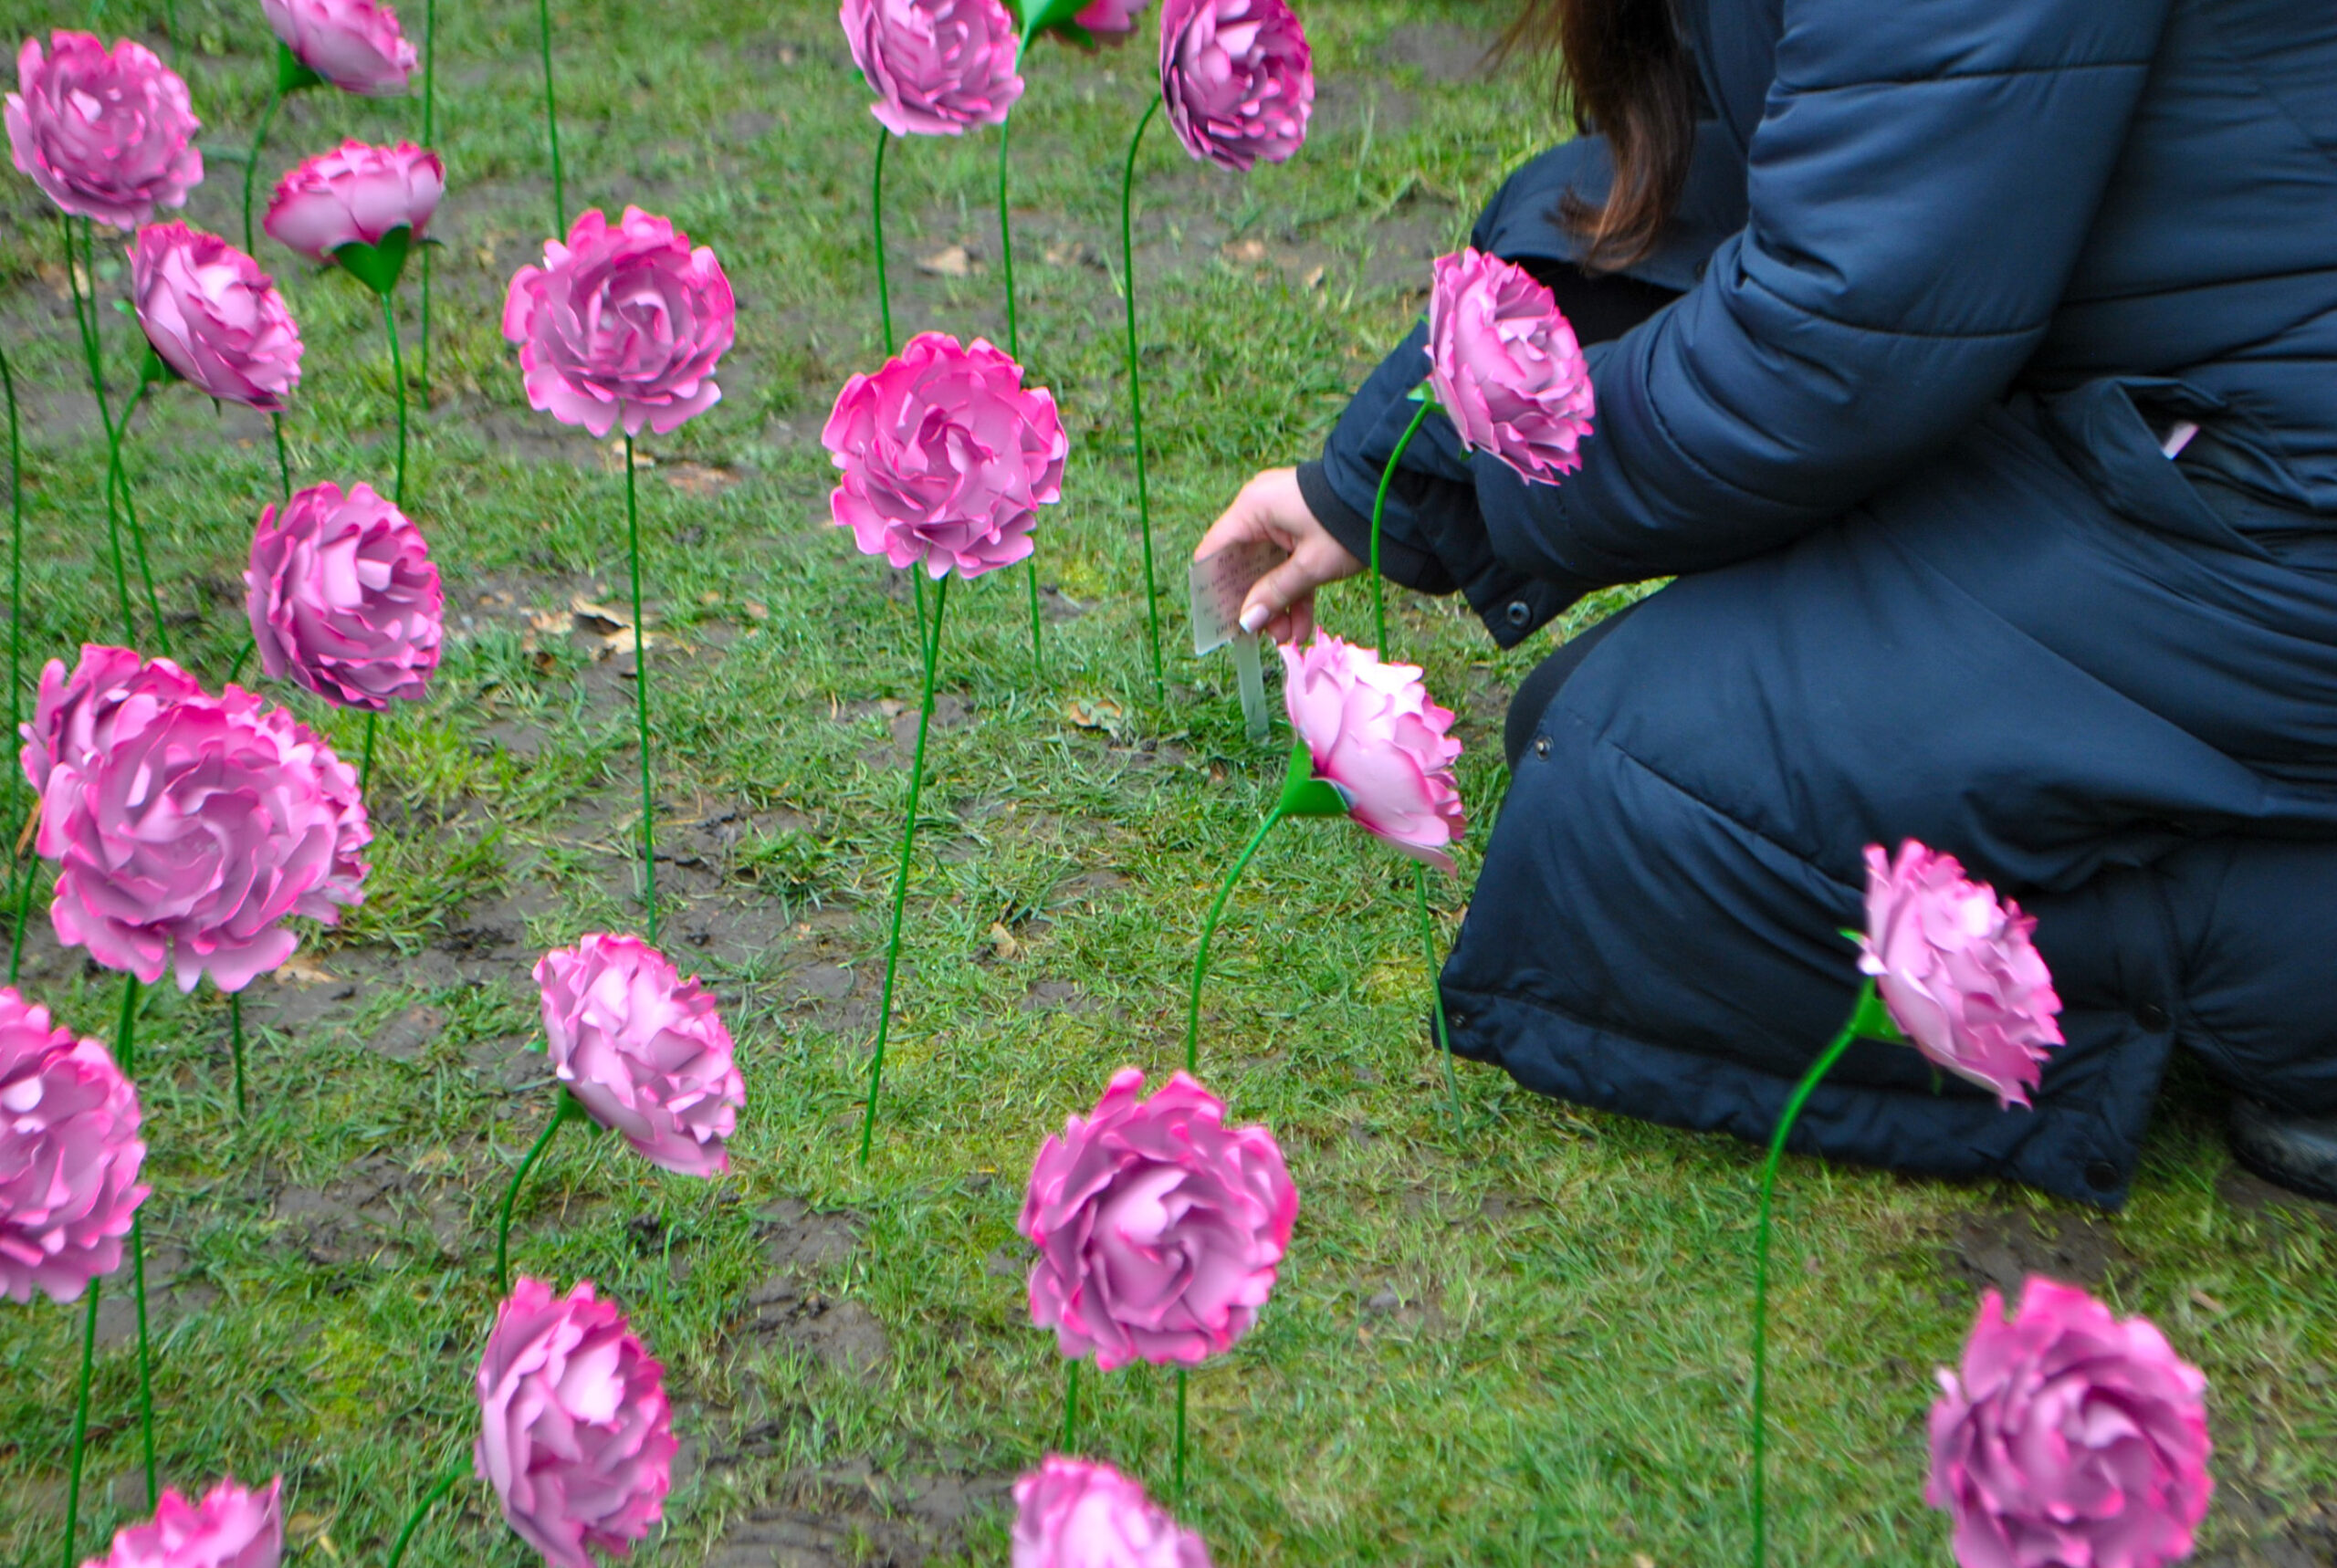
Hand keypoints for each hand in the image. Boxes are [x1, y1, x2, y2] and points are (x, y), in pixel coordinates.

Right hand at [1192, 468, 1363, 645]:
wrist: (1395, 497)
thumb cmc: (1348, 523)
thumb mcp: (1311, 565)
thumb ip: (1275, 593)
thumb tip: (1246, 622)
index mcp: (1253, 508)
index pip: (1215, 550)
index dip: (1214, 587)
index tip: (1220, 620)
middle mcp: (1261, 509)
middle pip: (1244, 564)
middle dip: (1254, 603)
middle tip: (1260, 636)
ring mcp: (1283, 517)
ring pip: (1269, 568)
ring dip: (1277, 603)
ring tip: (1287, 638)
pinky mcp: (1302, 526)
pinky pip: (1290, 562)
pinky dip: (1296, 591)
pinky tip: (1302, 626)